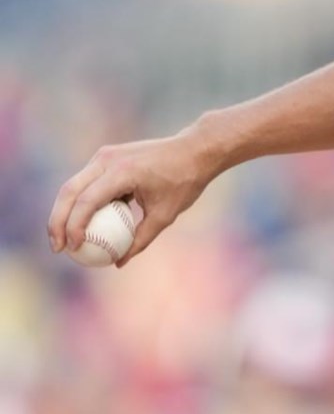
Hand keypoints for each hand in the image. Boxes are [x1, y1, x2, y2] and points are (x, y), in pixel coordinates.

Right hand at [47, 126, 218, 266]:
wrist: (195, 150)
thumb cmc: (184, 181)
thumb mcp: (166, 215)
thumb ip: (141, 238)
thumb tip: (119, 263)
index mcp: (123, 171)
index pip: (88, 200)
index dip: (75, 226)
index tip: (75, 248)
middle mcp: (107, 159)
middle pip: (69, 191)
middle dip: (57, 221)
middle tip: (58, 248)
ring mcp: (104, 156)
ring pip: (73, 186)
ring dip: (63, 212)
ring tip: (62, 240)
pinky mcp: (106, 157)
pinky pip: (86, 182)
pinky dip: (79, 203)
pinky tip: (79, 225)